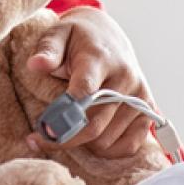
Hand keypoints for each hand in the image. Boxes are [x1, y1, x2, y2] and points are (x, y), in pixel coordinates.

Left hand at [25, 6, 157, 157]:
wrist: (108, 36)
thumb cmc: (78, 38)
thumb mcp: (58, 34)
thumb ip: (48, 50)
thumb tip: (36, 64)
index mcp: (100, 58)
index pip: (85, 90)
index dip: (64, 115)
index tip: (43, 130)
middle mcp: (124, 78)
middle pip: (94, 123)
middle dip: (64, 137)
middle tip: (39, 139)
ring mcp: (139, 96)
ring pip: (106, 139)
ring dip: (83, 144)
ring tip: (66, 131)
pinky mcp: (147, 111)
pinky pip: (128, 146)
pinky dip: (106, 151)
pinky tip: (89, 141)